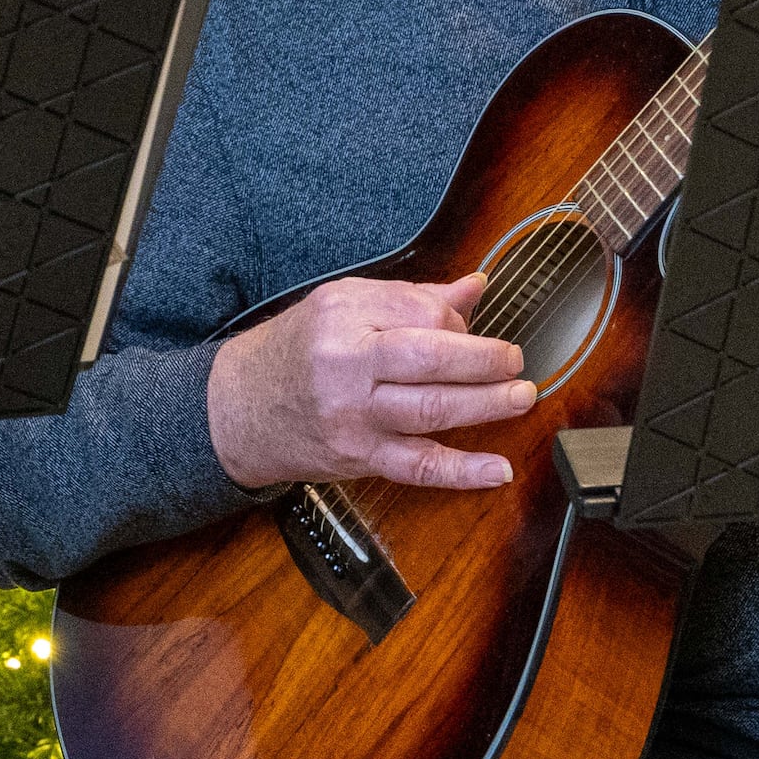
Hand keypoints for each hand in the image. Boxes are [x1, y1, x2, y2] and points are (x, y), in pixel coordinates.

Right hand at [207, 273, 535, 491]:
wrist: (237, 409)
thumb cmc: (295, 352)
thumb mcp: (340, 306)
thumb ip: (409, 298)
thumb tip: (475, 286)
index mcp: (342, 315)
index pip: (418, 310)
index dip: (456, 320)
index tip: (471, 327)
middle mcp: (346, 364)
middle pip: (428, 359)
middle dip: (482, 360)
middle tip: (515, 361)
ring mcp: (353, 415)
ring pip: (429, 411)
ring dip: (484, 406)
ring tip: (520, 398)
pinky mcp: (358, 456)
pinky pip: (418, 466)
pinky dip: (462, 471)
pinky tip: (497, 470)